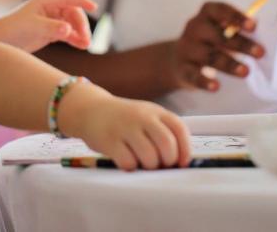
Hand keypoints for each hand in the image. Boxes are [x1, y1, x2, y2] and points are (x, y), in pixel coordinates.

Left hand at [0, 0, 96, 51]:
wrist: (1, 41)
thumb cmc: (14, 29)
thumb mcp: (33, 27)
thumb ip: (51, 27)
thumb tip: (68, 29)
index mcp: (46, 1)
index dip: (82, 1)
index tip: (94, 7)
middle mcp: (51, 9)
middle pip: (74, 13)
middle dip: (81, 25)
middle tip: (86, 39)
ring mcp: (52, 20)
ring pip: (73, 24)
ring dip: (80, 33)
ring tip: (86, 45)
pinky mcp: (51, 32)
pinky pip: (68, 34)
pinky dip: (75, 39)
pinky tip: (81, 46)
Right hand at [60, 84, 190, 170]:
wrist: (91, 110)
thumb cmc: (125, 119)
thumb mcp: (146, 116)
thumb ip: (162, 131)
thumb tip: (179, 161)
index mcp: (155, 111)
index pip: (179, 129)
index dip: (185, 149)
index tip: (182, 163)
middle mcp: (142, 117)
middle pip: (166, 144)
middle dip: (168, 161)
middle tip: (161, 165)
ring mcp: (125, 128)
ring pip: (149, 156)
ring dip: (150, 166)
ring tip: (143, 163)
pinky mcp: (109, 141)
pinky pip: (128, 162)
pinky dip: (131, 167)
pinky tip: (127, 161)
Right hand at [165, 1, 265, 91]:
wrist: (176, 60)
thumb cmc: (208, 42)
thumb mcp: (219, 30)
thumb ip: (236, 29)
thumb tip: (262, 31)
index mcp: (206, 15)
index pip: (219, 10)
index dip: (236, 16)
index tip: (253, 26)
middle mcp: (194, 28)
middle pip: (218, 35)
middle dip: (241, 44)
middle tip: (260, 53)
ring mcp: (187, 48)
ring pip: (209, 56)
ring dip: (229, 64)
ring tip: (246, 72)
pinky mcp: (182, 69)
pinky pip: (193, 75)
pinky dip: (204, 81)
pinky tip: (216, 86)